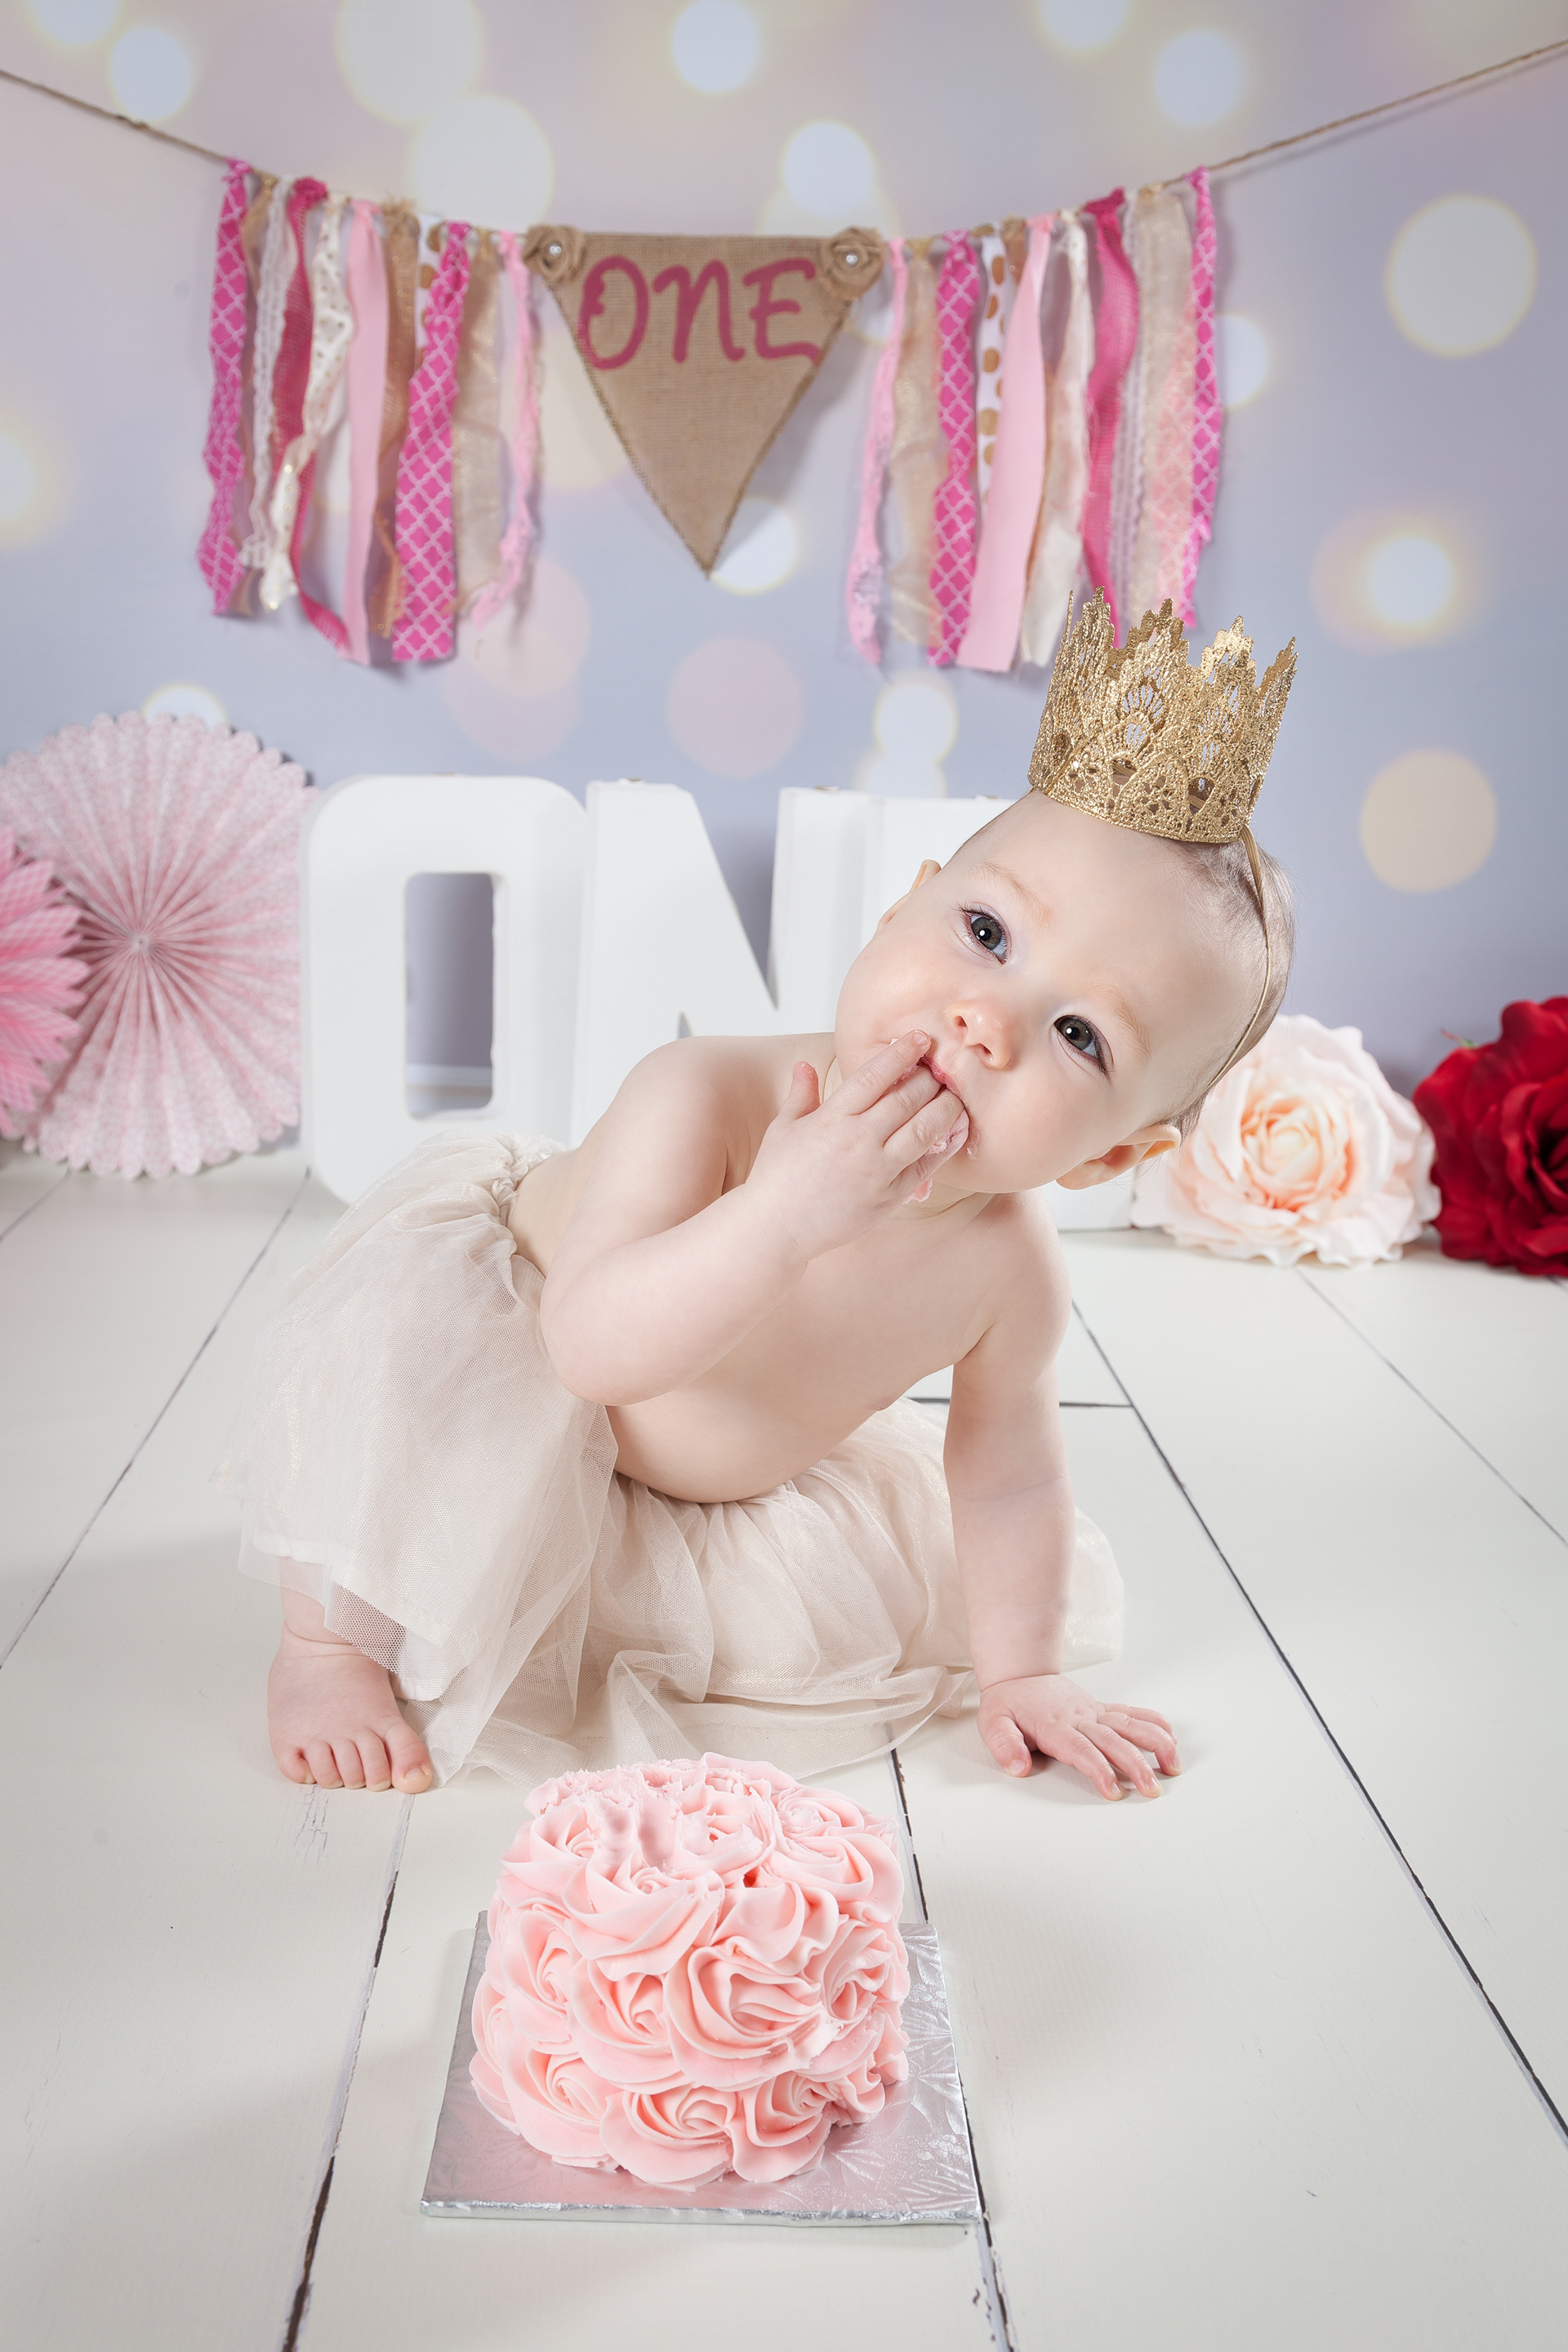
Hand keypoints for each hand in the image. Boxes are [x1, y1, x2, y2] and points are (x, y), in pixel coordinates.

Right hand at [747, 1033, 968, 1262]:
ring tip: (955, 1097)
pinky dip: (945, 1146)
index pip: (874, 1075)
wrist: (775, 1228)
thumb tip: (805, 1066)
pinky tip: (956, 1132)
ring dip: (945, 1108)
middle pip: (906, 1099)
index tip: (920, 1038)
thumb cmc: (776, 1177)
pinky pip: (925, 1167)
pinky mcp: (888, 1197)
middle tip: (941, 1069)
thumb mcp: (782, 1129)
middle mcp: (857, 1140)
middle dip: (929, 1079)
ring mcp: (876, 1170)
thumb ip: (800, 1094)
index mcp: (831, 1118)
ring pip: (924, 1130)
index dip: (901, 1052)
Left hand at [979, 1674, 1179, 1798]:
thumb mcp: (992, 1723)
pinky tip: (1170, 1737)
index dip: (1099, 1770)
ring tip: (1173, 1765)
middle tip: (1152, 1790)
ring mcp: (1093, 1712)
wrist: (1019, 1672)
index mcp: (1054, 1726)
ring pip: (1130, 1726)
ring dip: (1154, 1744)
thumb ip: (1004, 1745)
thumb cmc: (1008, 1702)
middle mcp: (1079, 1718)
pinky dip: (1153, 1722)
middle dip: (1135, 1766)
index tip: (1114, 1790)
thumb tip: (1018, 1767)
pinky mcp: (1101, 1708)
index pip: (1081, 1750)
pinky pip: (1131, 1713)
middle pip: (1113, 1742)